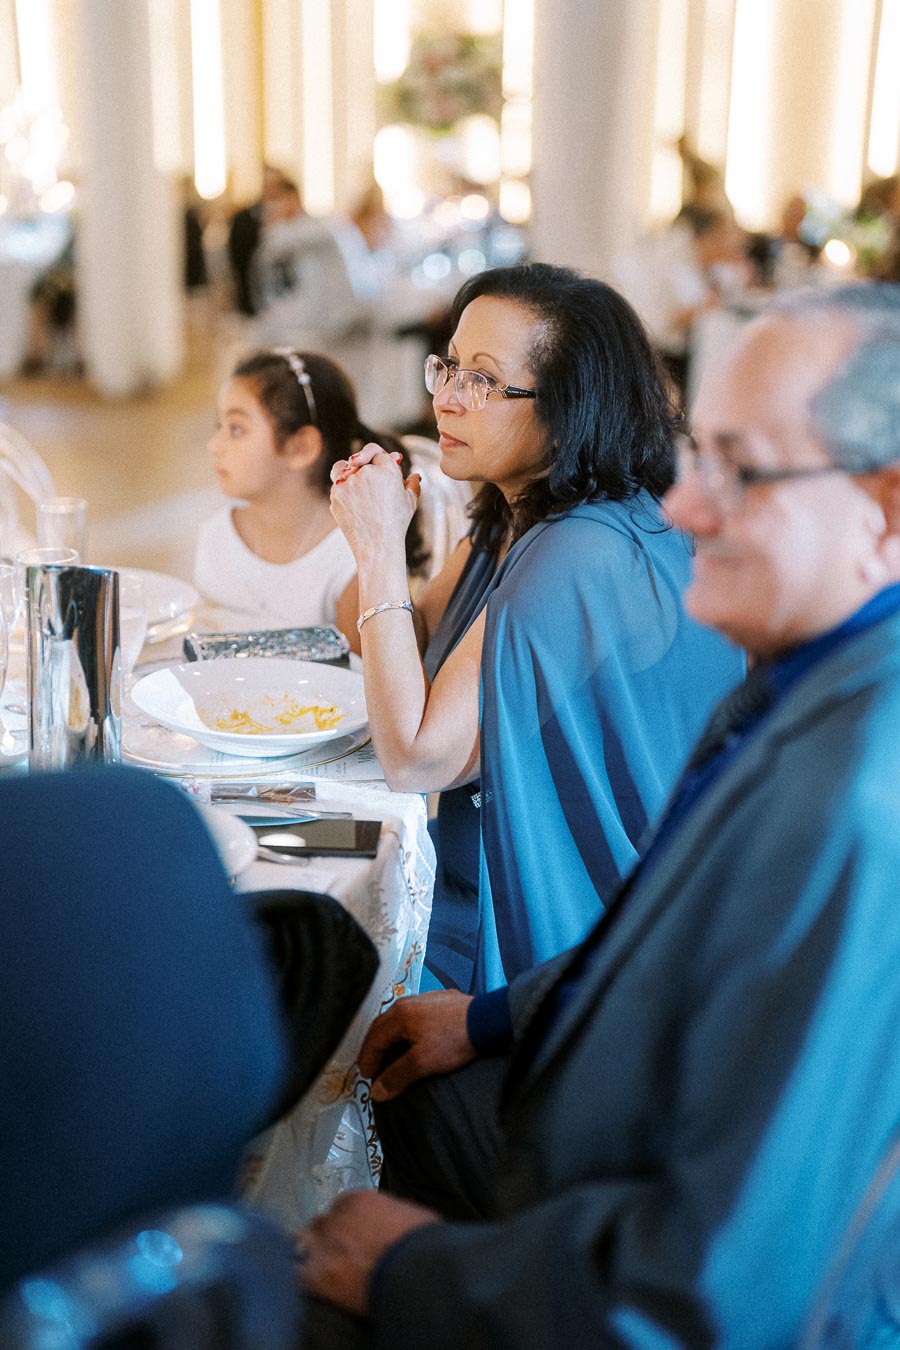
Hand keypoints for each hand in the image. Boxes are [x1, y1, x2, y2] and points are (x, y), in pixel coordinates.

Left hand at [299, 1190, 439, 1315]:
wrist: (419, 1271)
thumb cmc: (422, 1244)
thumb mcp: (411, 1215)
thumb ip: (390, 1212)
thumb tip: (391, 1222)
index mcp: (358, 1201)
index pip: (338, 1208)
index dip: (343, 1224)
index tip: (349, 1236)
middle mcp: (336, 1219)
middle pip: (319, 1226)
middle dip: (325, 1239)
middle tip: (336, 1254)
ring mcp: (325, 1247)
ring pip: (301, 1246)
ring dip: (308, 1255)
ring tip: (318, 1268)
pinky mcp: (320, 1277)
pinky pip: (298, 1275)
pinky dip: (302, 1279)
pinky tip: (310, 1284)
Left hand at [329, 445, 420, 563]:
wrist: (378, 546)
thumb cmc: (396, 525)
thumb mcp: (410, 502)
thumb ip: (412, 484)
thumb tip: (415, 476)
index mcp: (388, 470)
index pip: (376, 452)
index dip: (375, 456)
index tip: (375, 463)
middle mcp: (367, 472)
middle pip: (358, 459)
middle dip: (361, 465)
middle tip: (364, 473)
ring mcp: (349, 483)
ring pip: (342, 468)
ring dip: (347, 472)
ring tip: (356, 487)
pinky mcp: (336, 494)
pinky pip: (336, 486)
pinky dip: (342, 491)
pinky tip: (352, 504)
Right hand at [358, 990, 475, 1101]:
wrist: (488, 1020)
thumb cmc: (454, 1039)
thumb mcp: (422, 1062)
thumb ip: (397, 1076)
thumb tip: (377, 1091)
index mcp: (400, 1014)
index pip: (374, 1038)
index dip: (367, 1059)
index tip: (367, 1076)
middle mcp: (410, 1002)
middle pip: (384, 1025)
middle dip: (375, 1047)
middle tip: (373, 1067)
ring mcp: (428, 999)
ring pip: (401, 1019)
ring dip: (392, 1038)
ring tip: (392, 1055)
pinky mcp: (444, 1001)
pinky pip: (418, 1016)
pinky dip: (410, 1031)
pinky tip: (417, 1040)